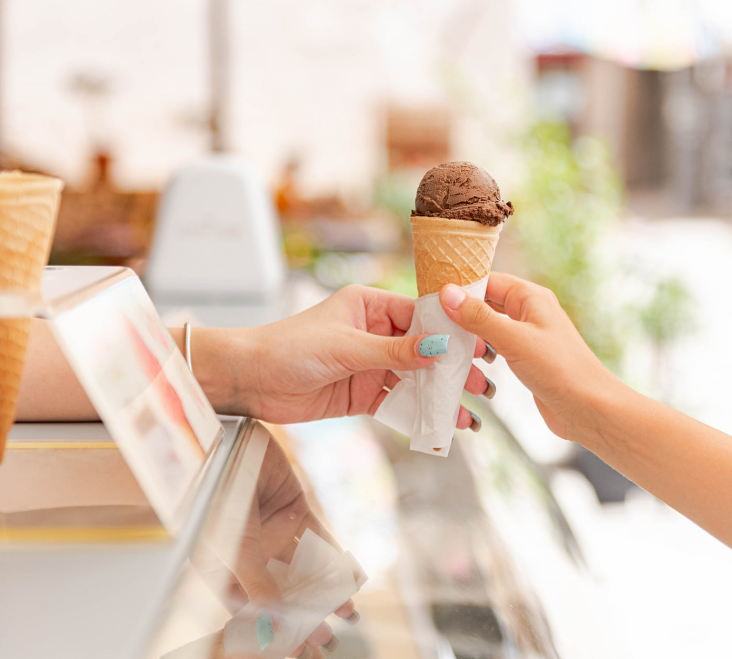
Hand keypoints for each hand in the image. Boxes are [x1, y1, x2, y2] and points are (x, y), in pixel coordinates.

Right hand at [192, 423, 355, 657]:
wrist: (225, 436)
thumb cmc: (214, 490)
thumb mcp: (234, 544)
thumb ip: (255, 585)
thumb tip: (270, 629)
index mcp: (224, 567)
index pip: (250, 610)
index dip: (273, 632)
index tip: (297, 652)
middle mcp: (250, 553)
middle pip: (280, 593)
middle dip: (304, 618)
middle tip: (327, 642)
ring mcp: (273, 531)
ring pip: (303, 570)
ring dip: (324, 593)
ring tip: (347, 615)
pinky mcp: (294, 508)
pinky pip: (318, 539)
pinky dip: (334, 559)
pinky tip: (351, 579)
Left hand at [213, 285, 489, 426]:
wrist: (249, 380)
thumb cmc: (289, 347)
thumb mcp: (347, 346)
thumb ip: (394, 352)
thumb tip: (438, 350)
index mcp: (370, 306)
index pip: (421, 316)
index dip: (451, 333)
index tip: (480, 346)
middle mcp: (374, 333)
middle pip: (424, 351)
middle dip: (452, 369)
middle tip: (482, 385)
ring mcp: (369, 365)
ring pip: (415, 380)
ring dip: (440, 396)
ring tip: (469, 413)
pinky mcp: (361, 394)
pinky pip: (397, 404)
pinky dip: (418, 415)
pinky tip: (440, 425)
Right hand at [439, 272, 621, 440]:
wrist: (589, 409)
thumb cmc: (558, 369)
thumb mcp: (514, 340)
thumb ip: (479, 317)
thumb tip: (447, 292)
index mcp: (530, 297)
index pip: (487, 280)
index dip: (460, 288)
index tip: (431, 299)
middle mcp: (530, 311)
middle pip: (486, 302)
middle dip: (462, 313)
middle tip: (433, 324)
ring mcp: (529, 335)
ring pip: (490, 326)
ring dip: (470, 334)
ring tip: (446, 344)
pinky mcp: (527, 358)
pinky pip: (497, 346)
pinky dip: (481, 351)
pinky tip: (467, 362)